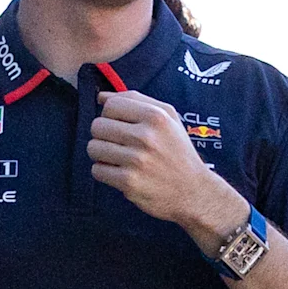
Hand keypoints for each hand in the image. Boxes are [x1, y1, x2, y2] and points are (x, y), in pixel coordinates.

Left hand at [86, 88, 243, 240]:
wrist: (193, 191)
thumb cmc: (179, 152)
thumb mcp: (169, 118)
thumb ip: (137, 101)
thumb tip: (102, 96)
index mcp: (156, 116)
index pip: (111, 105)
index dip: (110, 115)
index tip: (118, 124)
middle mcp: (146, 136)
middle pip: (98, 126)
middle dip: (103, 135)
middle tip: (118, 144)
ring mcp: (136, 160)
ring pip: (93, 148)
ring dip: (101, 154)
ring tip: (118, 158)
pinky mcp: (128, 182)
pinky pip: (97, 171)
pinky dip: (105, 173)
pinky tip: (119, 173)